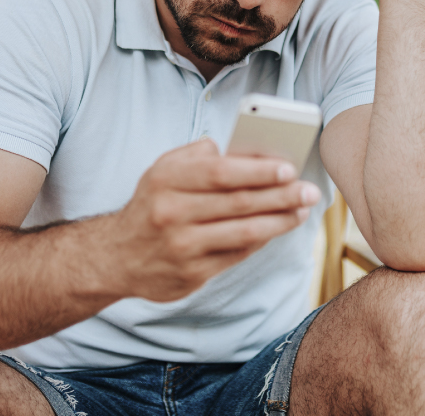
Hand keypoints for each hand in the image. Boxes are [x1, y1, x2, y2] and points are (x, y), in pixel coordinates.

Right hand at [110, 138, 318, 301]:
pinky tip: (279, 228)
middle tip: (310, 191)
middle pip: (239, 203)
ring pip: (244, 232)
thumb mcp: (163, 170)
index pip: (221, 172)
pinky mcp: (192, 274)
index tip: (289, 168)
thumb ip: (199, 155)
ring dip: (280, 221)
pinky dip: (263, 240)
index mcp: (166, 180)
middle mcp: (171, 213)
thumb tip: (245, 150)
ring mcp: (182, 246)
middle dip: (281, 196)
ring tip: (303, 210)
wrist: (115, 257)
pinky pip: (238, 254)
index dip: (259, 171)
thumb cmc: (152, 204)